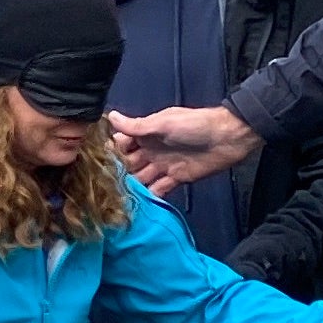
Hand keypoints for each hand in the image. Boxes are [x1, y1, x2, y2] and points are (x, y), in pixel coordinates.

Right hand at [108, 103, 258, 195]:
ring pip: (141, 177)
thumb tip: (110, 117)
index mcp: (146, 133)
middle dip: (117, 172)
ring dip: (131, 186)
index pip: (121, 143)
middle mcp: (151, 149)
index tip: (95, 163)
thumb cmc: (195, 125)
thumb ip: (136, 125)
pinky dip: (149, 195)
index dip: (109, 152)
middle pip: (128, 163)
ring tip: (115, 199)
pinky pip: (159, 189)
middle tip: (101, 186)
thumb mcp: (163, 123)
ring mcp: (163, 165)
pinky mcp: (176, 178)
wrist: (227, 138)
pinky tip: (138, 204)